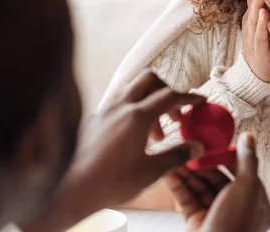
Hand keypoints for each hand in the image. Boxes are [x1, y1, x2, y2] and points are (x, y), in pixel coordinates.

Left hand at [21, 71, 205, 231]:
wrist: (69, 189)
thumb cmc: (109, 182)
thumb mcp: (150, 172)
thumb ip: (176, 155)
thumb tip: (196, 147)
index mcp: (137, 116)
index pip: (170, 96)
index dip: (188, 97)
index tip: (200, 101)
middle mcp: (120, 106)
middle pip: (149, 79)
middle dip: (167, 91)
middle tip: (175, 116)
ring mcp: (105, 110)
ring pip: (132, 89)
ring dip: (149, 101)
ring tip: (155, 133)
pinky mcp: (95, 119)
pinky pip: (118, 103)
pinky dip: (133, 110)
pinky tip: (134, 136)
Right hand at [165, 132, 269, 231]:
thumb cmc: (235, 225)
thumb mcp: (246, 188)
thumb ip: (247, 161)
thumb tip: (249, 137)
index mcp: (256, 204)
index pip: (242, 173)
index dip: (227, 157)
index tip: (213, 144)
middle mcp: (237, 210)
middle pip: (218, 179)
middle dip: (202, 164)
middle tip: (188, 150)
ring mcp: (216, 217)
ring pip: (200, 188)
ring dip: (187, 172)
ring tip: (174, 157)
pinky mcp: (197, 223)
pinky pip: (187, 200)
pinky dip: (178, 186)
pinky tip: (168, 172)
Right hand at [242, 0, 269, 82]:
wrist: (257, 72)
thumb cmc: (260, 45)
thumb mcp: (257, 23)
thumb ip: (254, 6)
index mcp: (251, 19)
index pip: (255, 0)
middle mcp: (249, 26)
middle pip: (253, 6)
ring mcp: (251, 37)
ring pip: (254, 18)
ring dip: (258, 3)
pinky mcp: (257, 48)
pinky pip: (259, 34)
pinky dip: (261, 23)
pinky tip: (265, 14)